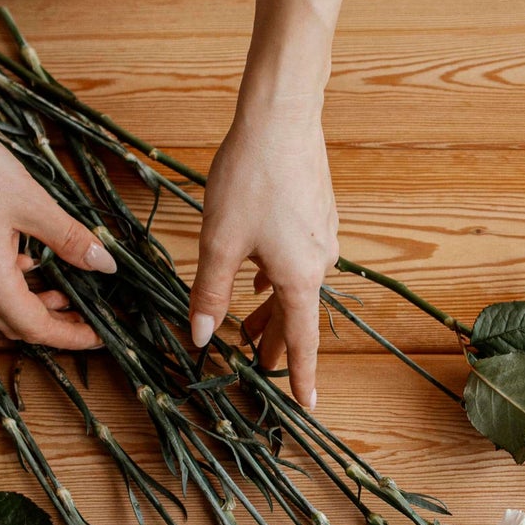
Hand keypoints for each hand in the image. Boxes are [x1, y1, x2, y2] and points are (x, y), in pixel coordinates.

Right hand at [0, 109, 115, 348]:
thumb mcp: (30, 201)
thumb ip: (68, 237)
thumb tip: (103, 262)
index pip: (36, 327)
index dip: (70, 336)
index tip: (97, 336)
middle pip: (15, 327)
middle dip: (53, 327)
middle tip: (85, 317)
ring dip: (29, 311)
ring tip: (61, 293)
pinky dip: (7, 291)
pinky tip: (24, 265)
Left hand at [188, 93, 338, 407]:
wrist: (282, 119)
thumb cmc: (251, 178)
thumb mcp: (219, 243)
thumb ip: (211, 293)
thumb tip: (203, 337)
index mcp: (298, 277)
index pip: (299, 341)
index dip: (300, 376)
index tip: (308, 406)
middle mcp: (319, 262)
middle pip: (295, 315)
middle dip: (275, 343)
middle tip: (259, 369)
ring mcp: (321, 236)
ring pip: (295, 286)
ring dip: (272, 309)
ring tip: (250, 327)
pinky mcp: (316, 213)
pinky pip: (297, 260)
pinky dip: (278, 278)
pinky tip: (259, 275)